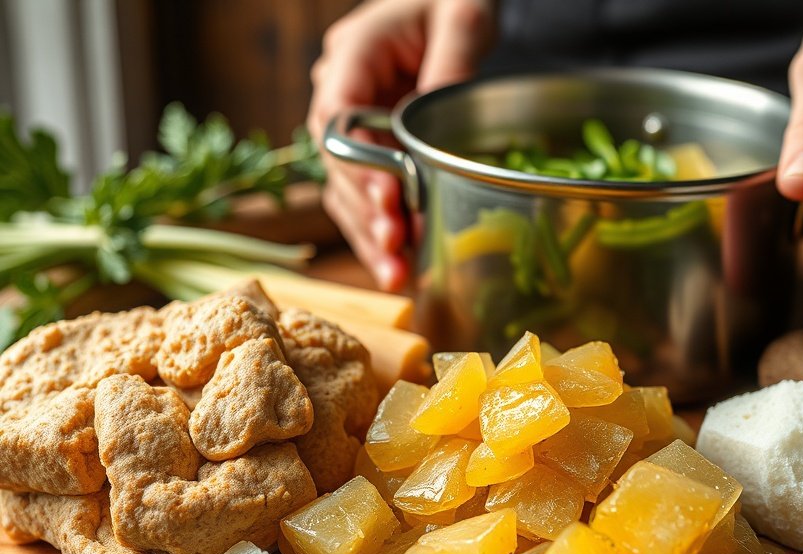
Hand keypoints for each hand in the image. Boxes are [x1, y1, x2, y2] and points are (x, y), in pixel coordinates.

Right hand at [308, 0, 495, 289]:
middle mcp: (340, 94)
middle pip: (335, 166)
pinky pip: (365, 198)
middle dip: (365, 213)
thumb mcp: (463, 15)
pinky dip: (380, 233)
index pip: (336, 119)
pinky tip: (400, 266)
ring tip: (397, 273)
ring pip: (344, 191)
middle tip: (395, 247)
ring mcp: (351, 127)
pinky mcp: (371, 153)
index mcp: (352, 54)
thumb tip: (440, 130)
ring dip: (368, 235)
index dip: (356, 166)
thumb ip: (452, 61)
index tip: (387, 199)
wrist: (447, 5)